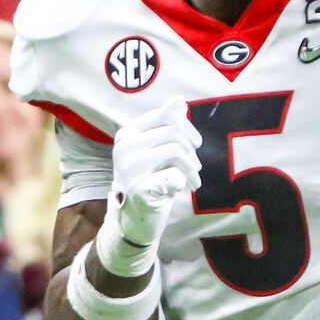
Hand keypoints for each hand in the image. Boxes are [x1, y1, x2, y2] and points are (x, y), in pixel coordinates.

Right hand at [109, 98, 201, 251]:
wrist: (135, 218)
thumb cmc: (149, 180)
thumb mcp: (155, 150)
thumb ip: (165, 126)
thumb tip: (179, 101)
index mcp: (127, 134)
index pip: (165, 114)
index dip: (187, 126)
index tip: (196, 144)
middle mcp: (124, 148)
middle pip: (173, 132)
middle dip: (192, 151)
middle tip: (195, 168)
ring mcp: (129, 169)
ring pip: (176, 151)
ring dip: (192, 168)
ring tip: (193, 181)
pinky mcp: (139, 190)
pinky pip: (173, 175)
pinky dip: (183, 181)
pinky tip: (181, 188)